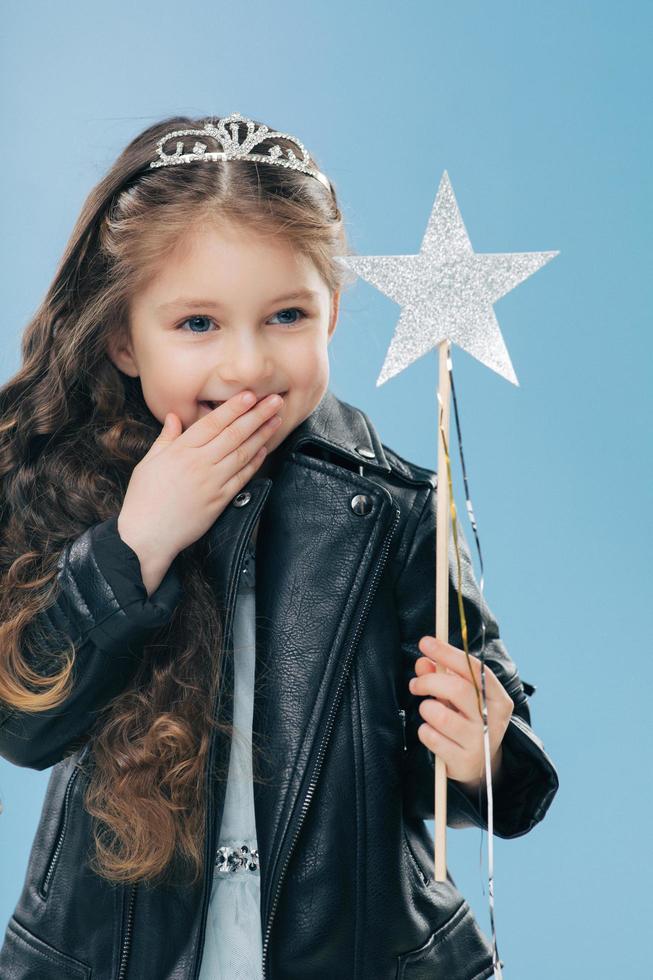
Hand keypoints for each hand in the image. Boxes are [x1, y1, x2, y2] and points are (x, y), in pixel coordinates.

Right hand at [118, 390, 283, 564]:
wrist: (146, 536)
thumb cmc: (143, 499)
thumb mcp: (148, 463)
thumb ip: (166, 439)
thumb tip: (175, 418)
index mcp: (180, 451)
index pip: (212, 423)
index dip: (233, 407)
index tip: (249, 394)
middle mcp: (199, 464)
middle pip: (233, 434)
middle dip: (257, 414)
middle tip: (275, 400)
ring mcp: (212, 483)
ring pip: (242, 453)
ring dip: (262, 434)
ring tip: (276, 419)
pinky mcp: (220, 501)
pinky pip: (242, 477)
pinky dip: (255, 462)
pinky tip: (265, 449)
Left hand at [408, 635, 514, 790]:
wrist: (481, 766)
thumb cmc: (468, 721)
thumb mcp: (460, 697)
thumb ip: (442, 676)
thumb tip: (423, 662)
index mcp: (498, 698)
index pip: (474, 669)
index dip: (448, 653)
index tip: (426, 642)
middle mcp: (492, 719)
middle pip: (457, 689)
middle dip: (429, 682)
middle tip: (416, 684)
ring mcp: (480, 742)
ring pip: (440, 715)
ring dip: (426, 708)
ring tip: (428, 711)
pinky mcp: (463, 761)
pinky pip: (431, 737)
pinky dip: (424, 730)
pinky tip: (432, 732)